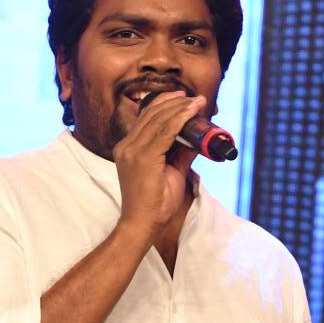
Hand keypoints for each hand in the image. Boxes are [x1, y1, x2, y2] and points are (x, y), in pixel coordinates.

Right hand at [113, 90, 205, 239]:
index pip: (146, 119)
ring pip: (159, 120)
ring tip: (197, 103)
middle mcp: (126, 146)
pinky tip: (191, 113)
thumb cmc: (155, 204)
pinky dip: (180, 119)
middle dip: (175, 103)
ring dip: (180, 109)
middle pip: (152, 115)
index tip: (183, 99)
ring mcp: (131, 151)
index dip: (165, 105)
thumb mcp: (172, 172)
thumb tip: (197, 140)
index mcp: (128, 148)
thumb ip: (181, 154)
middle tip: (194, 98)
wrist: (142, 224)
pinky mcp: (142, 157)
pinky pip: (164, 132)